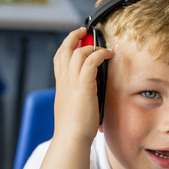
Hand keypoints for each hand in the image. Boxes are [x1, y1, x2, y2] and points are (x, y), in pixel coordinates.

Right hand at [52, 27, 113, 142]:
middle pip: (65, 49)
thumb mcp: (72, 109)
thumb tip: (87, 97)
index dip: (66, 47)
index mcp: (60, 86)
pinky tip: (109, 55)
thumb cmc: (73, 129)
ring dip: (92, 45)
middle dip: (73, 36)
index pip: (59, 59)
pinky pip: (91, 59)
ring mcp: (72, 81)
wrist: (71, 137)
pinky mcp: (83, 84)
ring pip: (78, 51)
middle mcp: (64, 80)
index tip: (75, 42)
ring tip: (103, 46)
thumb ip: (77, 98)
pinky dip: (100, 53)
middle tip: (84, 30)